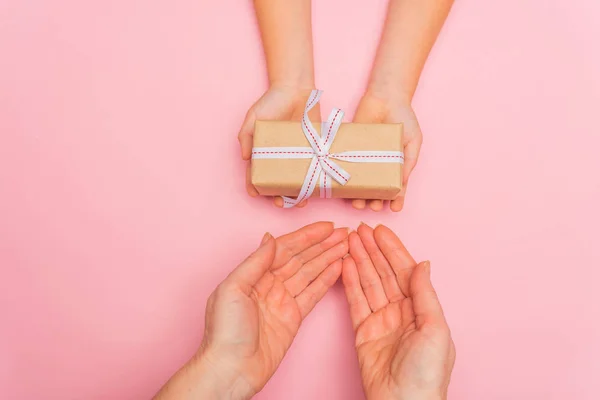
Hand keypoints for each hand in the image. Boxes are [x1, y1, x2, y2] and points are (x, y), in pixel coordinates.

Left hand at [155, 222, 347, 398]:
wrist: (231, 368)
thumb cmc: (224, 331)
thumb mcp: (233, 289)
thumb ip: (255, 262)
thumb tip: (271, 238)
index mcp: (254, 274)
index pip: (285, 248)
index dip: (306, 236)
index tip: (326, 227)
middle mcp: (269, 283)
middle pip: (301, 258)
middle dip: (322, 244)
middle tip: (344, 233)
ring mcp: (283, 300)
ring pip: (310, 273)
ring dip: (328, 258)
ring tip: (347, 245)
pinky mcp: (293, 317)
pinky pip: (313, 293)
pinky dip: (327, 279)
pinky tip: (339, 267)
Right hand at [238, 85, 319, 207]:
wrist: (296, 89)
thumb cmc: (271, 101)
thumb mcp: (253, 117)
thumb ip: (246, 136)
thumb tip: (245, 158)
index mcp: (262, 153)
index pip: (256, 176)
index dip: (254, 187)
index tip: (256, 194)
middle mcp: (279, 158)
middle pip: (278, 184)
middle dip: (279, 198)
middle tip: (283, 203)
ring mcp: (297, 157)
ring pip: (297, 182)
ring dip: (298, 195)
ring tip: (303, 201)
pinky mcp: (314, 152)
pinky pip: (315, 170)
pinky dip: (316, 181)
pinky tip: (317, 189)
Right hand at [342, 224, 454, 399]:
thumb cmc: (427, 372)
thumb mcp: (435, 328)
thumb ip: (424, 294)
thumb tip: (423, 264)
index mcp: (421, 308)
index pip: (404, 271)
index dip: (392, 249)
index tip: (380, 231)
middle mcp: (401, 310)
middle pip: (384, 272)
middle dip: (373, 250)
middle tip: (359, 229)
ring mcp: (381, 319)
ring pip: (368, 282)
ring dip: (359, 260)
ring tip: (349, 240)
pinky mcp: (363, 330)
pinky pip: (355, 300)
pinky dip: (350, 281)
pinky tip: (345, 264)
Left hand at [352, 91, 422, 211]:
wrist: (386, 97)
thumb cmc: (404, 118)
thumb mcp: (413, 141)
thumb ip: (409, 162)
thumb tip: (402, 183)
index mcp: (394, 166)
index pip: (394, 188)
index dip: (395, 200)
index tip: (394, 209)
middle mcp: (377, 165)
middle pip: (374, 190)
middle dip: (373, 201)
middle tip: (373, 206)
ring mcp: (361, 158)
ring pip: (358, 182)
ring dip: (357, 196)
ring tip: (358, 203)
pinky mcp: (347, 148)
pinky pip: (343, 165)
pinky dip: (341, 177)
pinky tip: (344, 188)